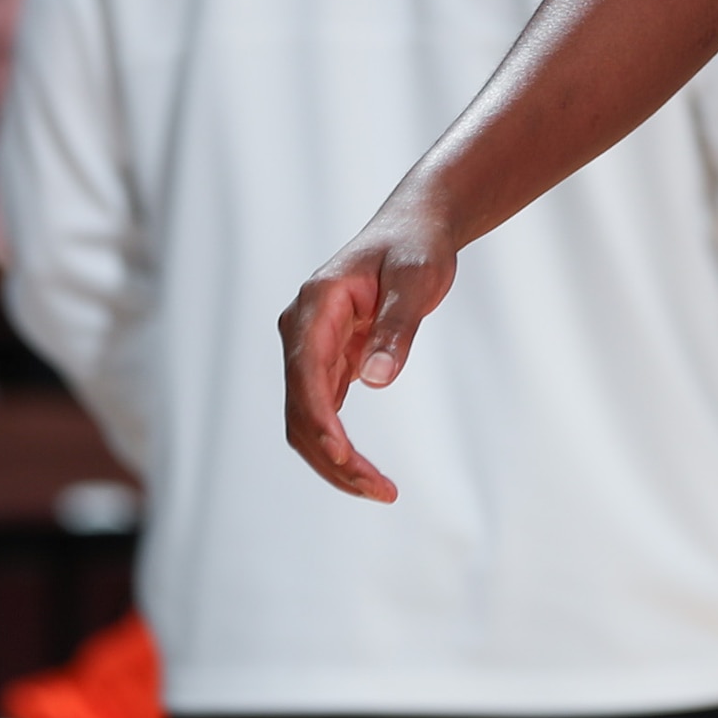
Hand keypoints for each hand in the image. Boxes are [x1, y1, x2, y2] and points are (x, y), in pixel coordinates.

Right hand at [278, 203, 463, 502]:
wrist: (414, 227)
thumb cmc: (417, 248)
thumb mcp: (416, 280)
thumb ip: (397, 328)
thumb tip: (376, 381)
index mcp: (315, 305)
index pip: (305, 374)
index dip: (321, 420)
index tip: (345, 456)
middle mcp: (302, 329)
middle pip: (300, 409)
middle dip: (332, 456)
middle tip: (379, 490)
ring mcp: (310, 347)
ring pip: (307, 418)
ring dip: (334, 459)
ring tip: (379, 490)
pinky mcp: (326, 360)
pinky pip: (322, 411)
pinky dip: (338, 445)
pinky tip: (364, 472)